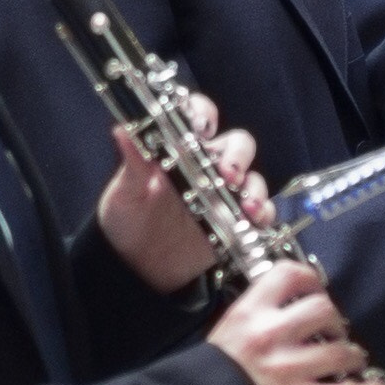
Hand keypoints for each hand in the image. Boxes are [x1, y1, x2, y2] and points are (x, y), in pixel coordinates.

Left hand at [95, 93, 270, 292]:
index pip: (200, 118)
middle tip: (228, 173)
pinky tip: (253, 218)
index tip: (202, 128)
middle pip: (237, 144)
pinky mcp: (235, 222)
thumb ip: (132, 164)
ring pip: (252, 176)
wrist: (135, 269)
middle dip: (238, 155)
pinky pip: (260, 212)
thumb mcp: (125, 194)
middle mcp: (207, 167)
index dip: (205, 115)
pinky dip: (263, 212)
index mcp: (180, 151)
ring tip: (245, 202)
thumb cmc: (127, 222)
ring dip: (254, 185)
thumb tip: (121, 130)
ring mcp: (224, 194)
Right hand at [207, 262, 384, 384]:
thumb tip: (284, 308)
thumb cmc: (206, 381)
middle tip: (335, 329)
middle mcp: (272, 336)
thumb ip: (255, 317)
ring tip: (353, 358)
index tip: (317, 287)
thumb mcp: (225, 333)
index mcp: (250, 315)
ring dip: (353, 354)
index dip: (310, 279)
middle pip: (323, 310)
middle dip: (335, 320)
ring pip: (340, 351)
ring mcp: (289, 369)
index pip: (289, 276)